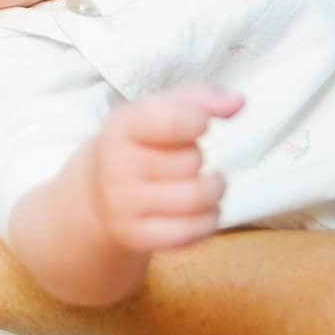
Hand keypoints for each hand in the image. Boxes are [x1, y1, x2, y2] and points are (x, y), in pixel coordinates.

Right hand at [87, 85, 243, 252]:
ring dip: (214, 191)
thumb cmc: (140, 142)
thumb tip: (238, 103)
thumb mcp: (159, 109)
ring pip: (196, 199)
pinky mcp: (135, 236)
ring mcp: (122, 205)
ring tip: (208, 185)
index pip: (172, 120)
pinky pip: (190, 233)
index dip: (199, 120)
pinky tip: (203, 211)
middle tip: (186, 160)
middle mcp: (116, 166)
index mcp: (122, 125)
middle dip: (199, 158)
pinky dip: (209, 221)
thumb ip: (201, 99)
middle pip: (191, 162)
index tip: (199, 124)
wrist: (96, 191)